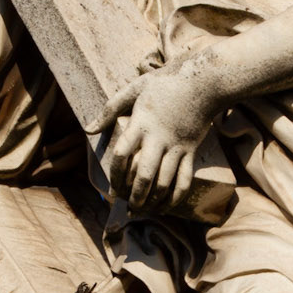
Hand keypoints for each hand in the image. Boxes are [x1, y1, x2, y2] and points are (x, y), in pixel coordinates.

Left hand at [91, 53, 222, 212]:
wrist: (203, 82)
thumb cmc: (165, 84)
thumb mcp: (134, 89)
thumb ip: (110, 109)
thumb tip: (88, 129)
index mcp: (141, 124)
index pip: (122, 154)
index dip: (115, 173)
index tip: (113, 185)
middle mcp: (158, 139)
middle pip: (144, 174)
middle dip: (136, 195)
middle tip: (129, 207)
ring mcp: (176, 147)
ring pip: (165, 181)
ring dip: (154, 200)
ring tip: (144, 210)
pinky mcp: (191, 151)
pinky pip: (184, 179)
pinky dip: (176, 197)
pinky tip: (167, 206)